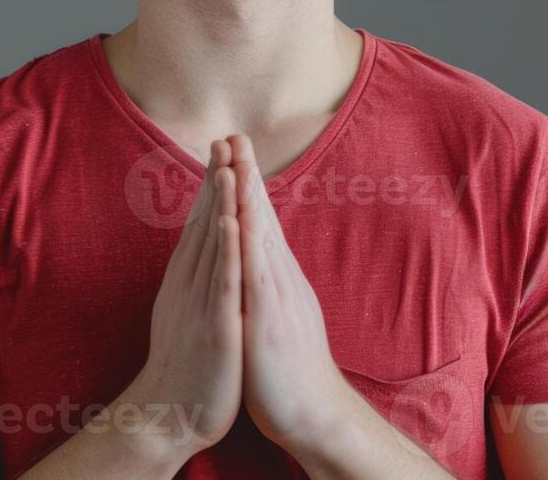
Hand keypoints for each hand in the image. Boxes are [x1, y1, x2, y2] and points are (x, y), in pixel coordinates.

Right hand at [121, 138, 243, 460]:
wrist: (169, 416)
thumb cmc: (184, 364)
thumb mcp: (187, 310)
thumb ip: (195, 279)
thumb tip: (202, 251)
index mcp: (188, 280)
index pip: (202, 222)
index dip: (213, 184)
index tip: (223, 148)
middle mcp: (190, 284)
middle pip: (205, 222)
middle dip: (218, 179)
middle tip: (225, 137)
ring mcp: (201, 304)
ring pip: (213, 245)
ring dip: (220, 204)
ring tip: (228, 165)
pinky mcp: (215, 328)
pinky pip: (222, 284)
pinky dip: (227, 251)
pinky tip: (231, 223)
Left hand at [224, 134, 359, 457]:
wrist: (314, 414)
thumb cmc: (289, 370)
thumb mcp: (275, 315)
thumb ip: (267, 285)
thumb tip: (258, 259)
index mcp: (275, 278)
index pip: (259, 221)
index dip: (246, 184)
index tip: (233, 150)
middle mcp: (279, 279)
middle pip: (261, 217)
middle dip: (247, 174)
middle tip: (234, 134)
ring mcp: (275, 297)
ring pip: (259, 236)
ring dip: (246, 197)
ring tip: (236, 160)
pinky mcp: (268, 321)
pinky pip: (255, 276)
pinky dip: (246, 245)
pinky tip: (237, 220)